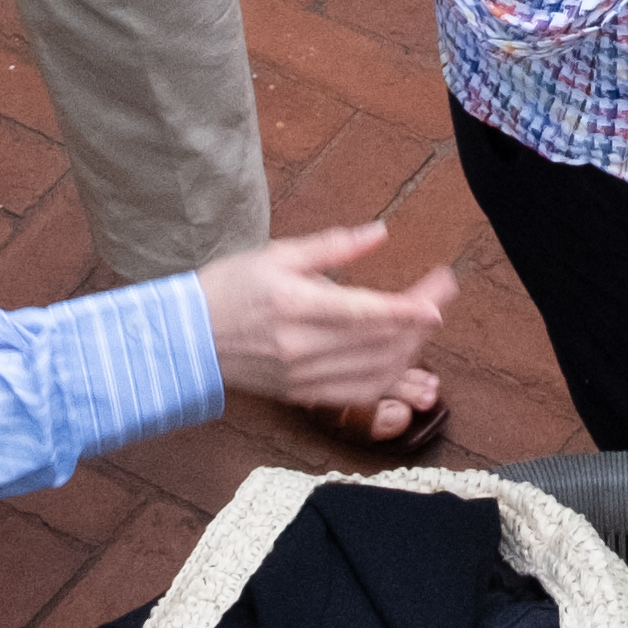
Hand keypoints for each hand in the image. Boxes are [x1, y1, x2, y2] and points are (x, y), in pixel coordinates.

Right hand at [197, 218, 460, 431]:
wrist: (187, 339)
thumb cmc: (231, 287)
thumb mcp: (278, 254)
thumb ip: (332, 246)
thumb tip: (379, 232)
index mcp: (296, 306)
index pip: (366, 312)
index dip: (408, 307)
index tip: (440, 293)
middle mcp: (302, 348)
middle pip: (378, 343)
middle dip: (418, 323)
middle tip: (439, 298)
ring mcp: (303, 378)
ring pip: (374, 374)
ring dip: (409, 354)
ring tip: (425, 329)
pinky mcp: (302, 396)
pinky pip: (356, 395)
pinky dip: (387, 383)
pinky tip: (405, 368)